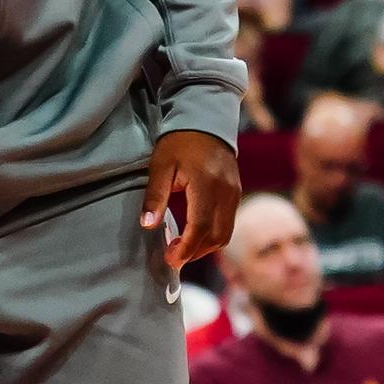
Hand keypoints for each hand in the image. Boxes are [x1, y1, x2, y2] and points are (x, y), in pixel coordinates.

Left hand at [143, 129, 240, 268]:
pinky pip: (228, 223)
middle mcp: (226, 192)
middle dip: (195, 252)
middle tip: (173, 257)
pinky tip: (194, 234)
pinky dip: (212, 235)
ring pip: (226, 233)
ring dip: (205, 247)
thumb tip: (147, 225)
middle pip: (217, 235)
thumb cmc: (178, 144)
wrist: (206, 122)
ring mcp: (235, 193)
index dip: (186, 248)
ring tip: (182, 248)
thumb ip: (155, 196)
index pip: (200, 226)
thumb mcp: (161, 167)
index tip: (170, 260)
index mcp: (207, 185)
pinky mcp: (236, 194)